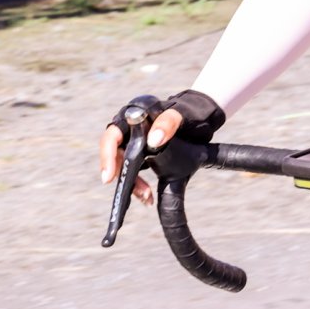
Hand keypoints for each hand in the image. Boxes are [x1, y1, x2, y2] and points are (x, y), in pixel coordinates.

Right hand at [97, 90, 227, 206]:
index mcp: (133, 116)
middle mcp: (129, 129)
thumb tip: (153, 140)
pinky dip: (139, 185)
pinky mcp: (142, 154)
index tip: (109, 177)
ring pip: (124, 166)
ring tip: (147, 197)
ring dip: (132, 183)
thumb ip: (168, 122)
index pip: (112, 135)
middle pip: (116, 155)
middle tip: (139, 192)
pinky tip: (148, 197)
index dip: (107, 155)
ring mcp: (134, 142)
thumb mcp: (182, 114)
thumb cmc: (188, 111)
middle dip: (123, 175)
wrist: (201, 118)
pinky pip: (134, 171)